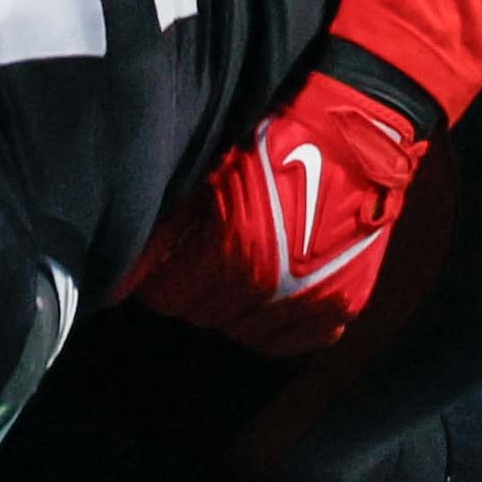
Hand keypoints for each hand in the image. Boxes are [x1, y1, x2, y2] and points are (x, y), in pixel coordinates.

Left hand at [123, 69, 427, 354]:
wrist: (352, 138)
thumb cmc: (274, 145)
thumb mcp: (207, 178)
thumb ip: (170, 227)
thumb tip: (129, 266)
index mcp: (231, 251)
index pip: (167, 296)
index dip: (159, 276)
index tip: (164, 260)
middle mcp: (270, 285)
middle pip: (202, 313)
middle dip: (194, 288)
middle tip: (202, 259)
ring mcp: (310, 299)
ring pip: (242, 331)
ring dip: (233, 306)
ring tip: (238, 270)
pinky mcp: (343, 304)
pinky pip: (294, 343)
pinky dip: (275, 325)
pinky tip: (268, 298)